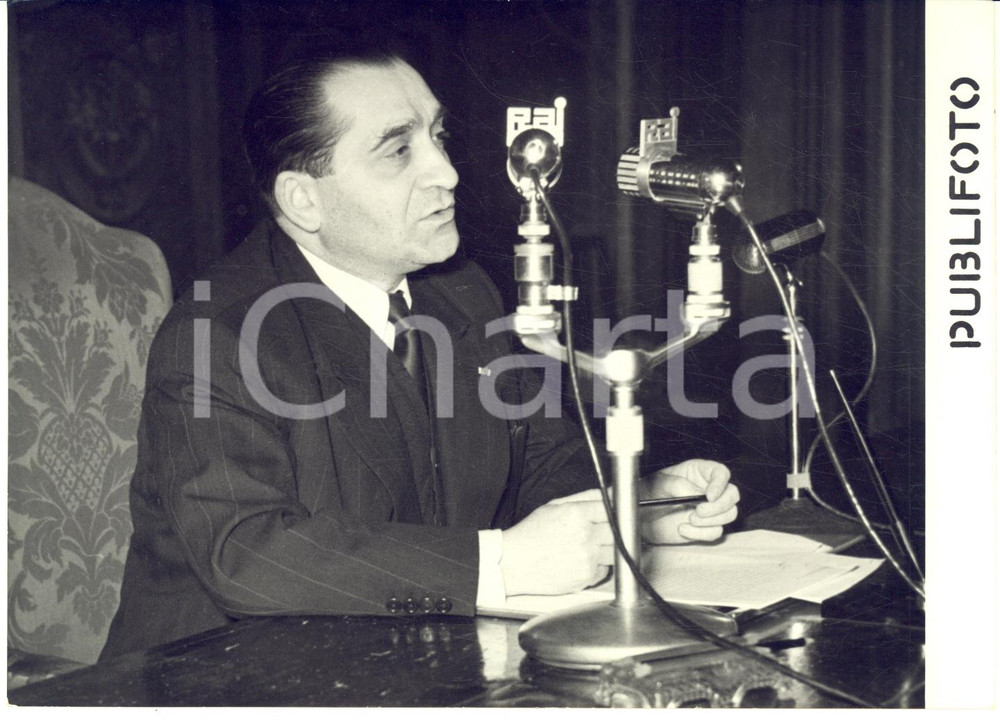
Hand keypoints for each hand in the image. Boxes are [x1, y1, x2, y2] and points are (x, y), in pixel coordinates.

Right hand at [499, 488, 613, 595]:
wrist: (513, 563)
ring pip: (615, 550)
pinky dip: (597, 565)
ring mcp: (588, 558)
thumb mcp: (554, 506)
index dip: (616, 510)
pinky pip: (605, 569)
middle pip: (618, 530)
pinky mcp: (587, 577)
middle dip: (612, 529)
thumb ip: (586, 497)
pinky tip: (580, 560)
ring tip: (586, 547)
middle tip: (600, 531)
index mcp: (576, 514)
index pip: (612, 507)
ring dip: (607, 548)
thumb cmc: (531, 534)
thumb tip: (611, 491)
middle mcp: (585, 535)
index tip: (616, 513)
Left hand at [640, 459, 738, 544]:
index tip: (709, 495)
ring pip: (729, 514)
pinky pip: (715, 532)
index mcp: (699, 472)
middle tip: (699, 511)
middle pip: (732, 495)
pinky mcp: (706, 527)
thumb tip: (696, 494)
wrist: (641, 516)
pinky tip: (682, 529)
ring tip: (688, 519)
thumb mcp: (659, 483)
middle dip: (719, 506)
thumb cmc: (649, 493)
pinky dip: (701, 533)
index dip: (720, 484)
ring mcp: (710, 509)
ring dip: (711, 520)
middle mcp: (709, 489)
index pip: (721, 473)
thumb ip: (678, 485)